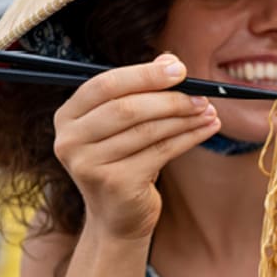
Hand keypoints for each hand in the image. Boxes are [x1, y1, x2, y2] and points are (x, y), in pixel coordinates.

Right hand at [53, 54, 221, 241]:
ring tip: (209, 110)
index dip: (143, 74)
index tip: (179, 68)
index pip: (104, 85)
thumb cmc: (124, 161)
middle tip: (201, 95)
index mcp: (67, 117)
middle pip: (126, 109)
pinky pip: (160, 152)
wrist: (118, 217)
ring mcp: (88, 165)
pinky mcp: (114, 184)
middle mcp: (69, 140)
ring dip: (184, 119)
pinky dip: (188, 138)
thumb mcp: (126, 126)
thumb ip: (142, 91)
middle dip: (169, 99)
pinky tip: (207, 129)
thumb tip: (170, 60)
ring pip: (147, 131)